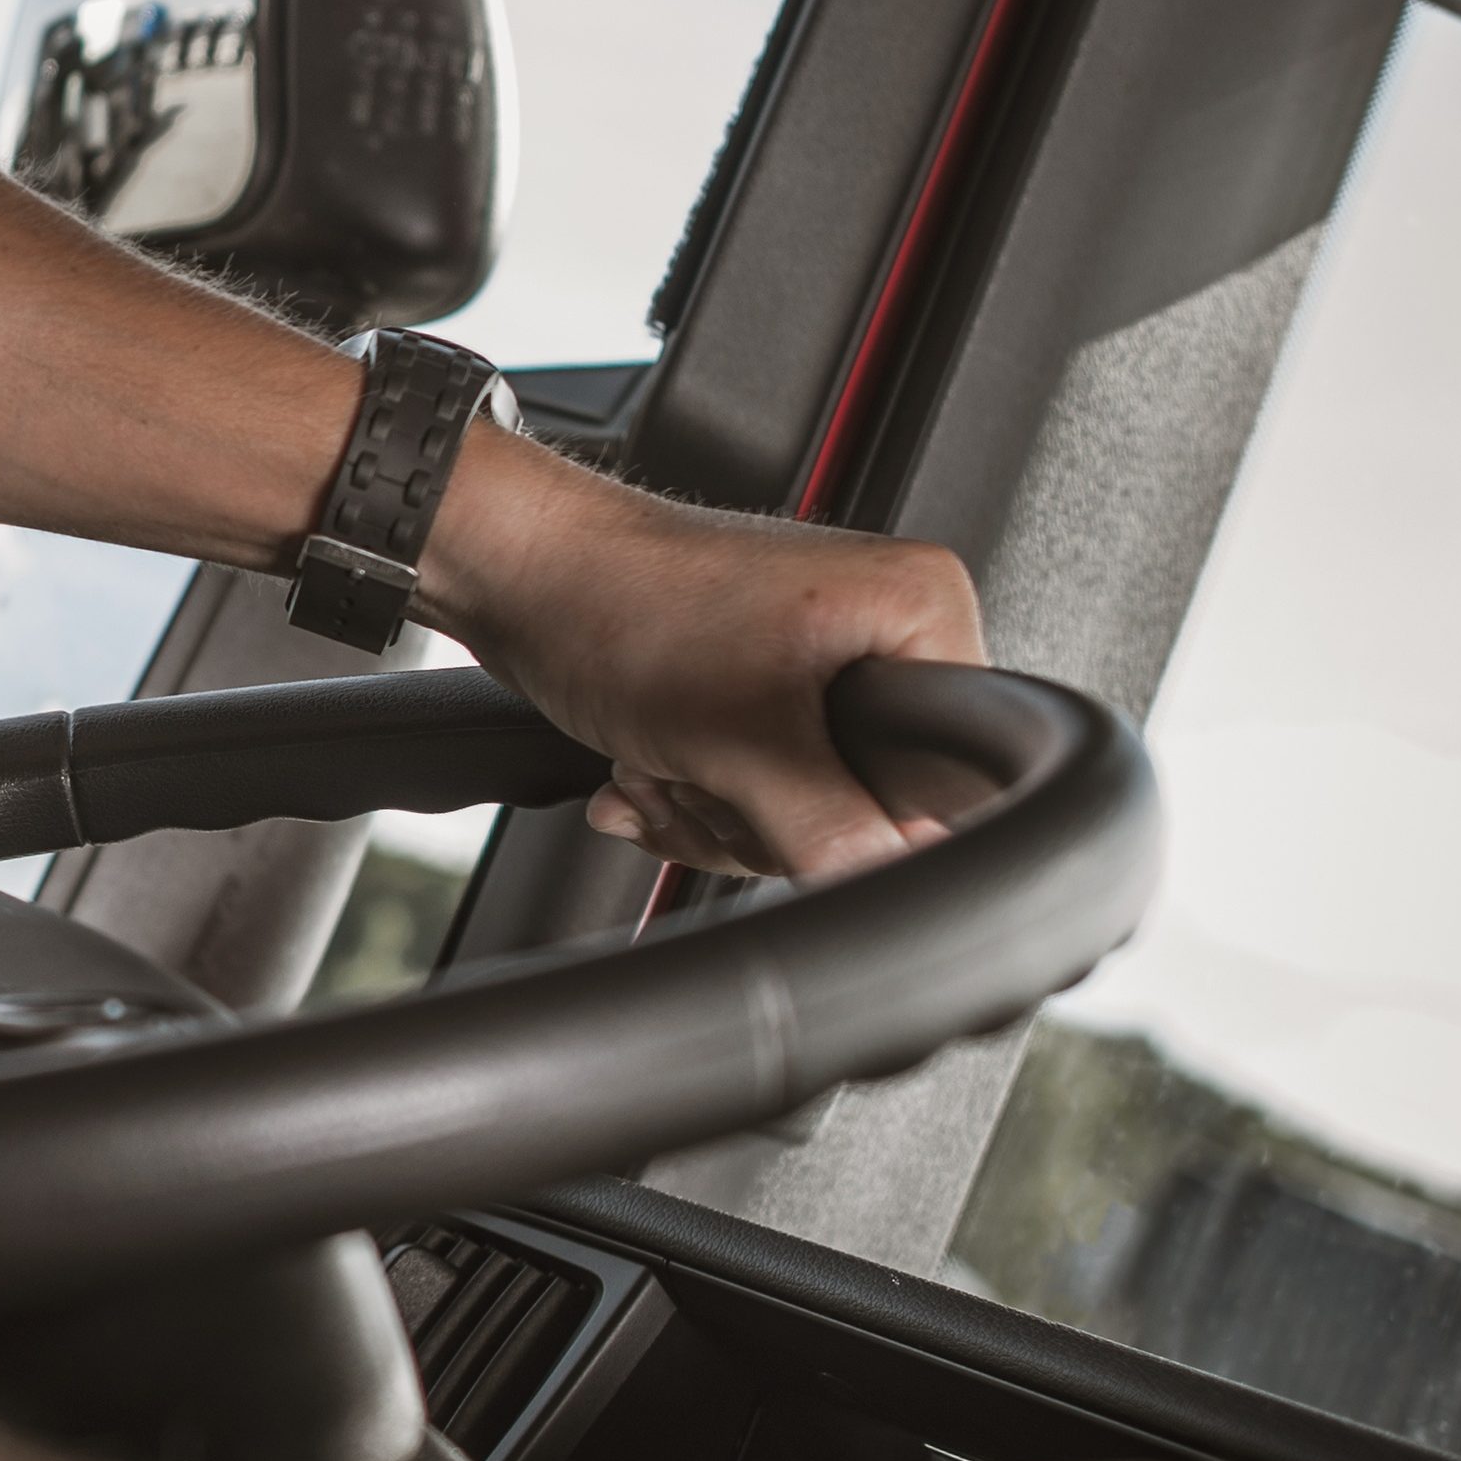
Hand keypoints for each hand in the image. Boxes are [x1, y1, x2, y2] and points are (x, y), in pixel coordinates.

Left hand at [424, 427, 989, 882]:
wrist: (515, 572)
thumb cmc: (619, 601)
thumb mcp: (745, 741)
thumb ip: (833, 832)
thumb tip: (888, 888)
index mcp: (918, 609)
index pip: (944, 771)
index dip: (863, 812)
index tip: (792, 803)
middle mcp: (878, 626)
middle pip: (863, 803)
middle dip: (757, 812)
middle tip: (703, 768)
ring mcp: (812, 659)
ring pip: (796, 808)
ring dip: (708, 805)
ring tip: (661, 756)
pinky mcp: (751, 688)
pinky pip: (747, 787)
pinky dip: (686, 790)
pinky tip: (644, 762)